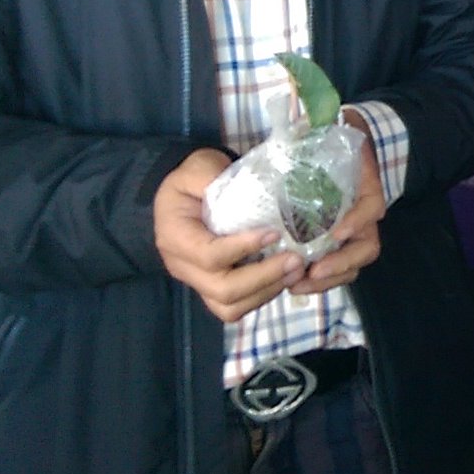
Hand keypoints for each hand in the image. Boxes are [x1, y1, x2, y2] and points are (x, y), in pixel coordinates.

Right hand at [154, 148, 304, 321]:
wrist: (183, 194)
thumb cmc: (192, 179)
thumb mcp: (198, 166)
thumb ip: (212, 176)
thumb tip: (244, 191)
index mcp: (176, 237)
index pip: (209, 256)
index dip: (243, 248)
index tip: (274, 234)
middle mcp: (183, 267)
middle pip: (223, 290)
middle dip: (263, 278)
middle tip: (296, 260)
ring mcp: (198, 282)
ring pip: (230, 307)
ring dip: (267, 291)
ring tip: (297, 270)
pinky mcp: (213, 288)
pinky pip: (236, 307)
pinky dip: (262, 296)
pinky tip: (285, 277)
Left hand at [294, 109, 386, 293]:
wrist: (340, 147)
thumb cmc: (333, 140)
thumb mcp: (328, 129)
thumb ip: (314, 128)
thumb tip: (294, 124)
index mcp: (367, 189)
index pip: (370, 209)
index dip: (356, 221)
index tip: (335, 232)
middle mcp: (364, 216)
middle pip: (365, 248)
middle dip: (340, 263)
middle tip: (312, 271)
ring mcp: (351, 234)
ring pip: (351, 265)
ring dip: (327, 280)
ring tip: (298, 284)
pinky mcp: (333, 246)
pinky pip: (333, 269)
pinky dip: (316, 280)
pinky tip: (291, 283)